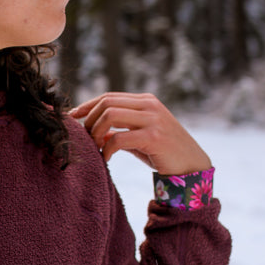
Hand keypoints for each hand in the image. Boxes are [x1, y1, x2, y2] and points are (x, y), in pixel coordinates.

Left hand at [69, 92, 212, 174]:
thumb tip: (94, 134)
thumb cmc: (163, 154)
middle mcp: (150, 106)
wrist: (192, 167)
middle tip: (84, 139)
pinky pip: (118, 139)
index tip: (73, 118)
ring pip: (110, 115)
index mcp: (146, 101)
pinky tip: (104, 159)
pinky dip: (105, 150)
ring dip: (95, 132)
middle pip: (106, 103)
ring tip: (93, 148)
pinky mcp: (154, 137)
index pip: (108, 97)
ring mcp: (153, 120)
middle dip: (89, 120)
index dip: (87, 106)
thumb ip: (119, 132)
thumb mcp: (139, 139)